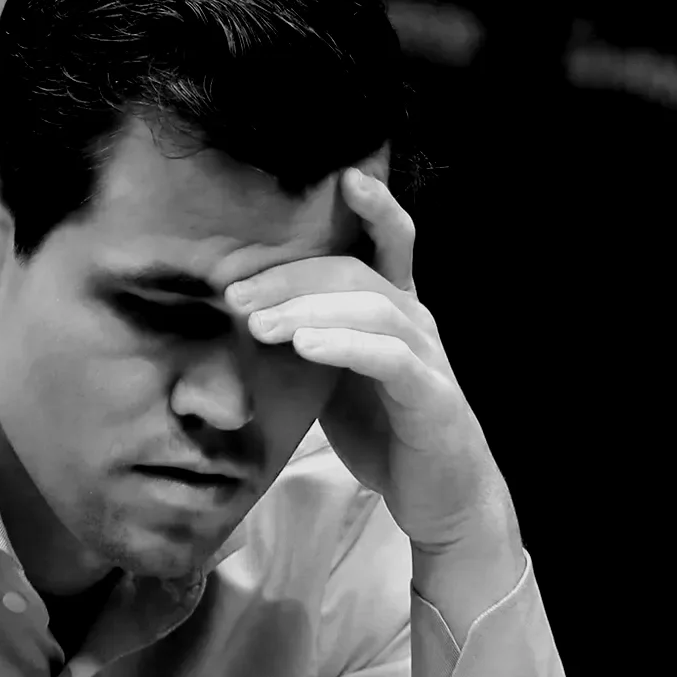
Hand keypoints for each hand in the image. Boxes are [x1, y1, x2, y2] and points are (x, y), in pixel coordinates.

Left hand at [230, 165, 511, 554]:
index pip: (387, 241)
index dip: (371, 206)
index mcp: (395, 308)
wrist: (440, 499)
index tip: (340, 177)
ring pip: (371, 308)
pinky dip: (345, 345)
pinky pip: (388, 358)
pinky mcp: (431, 396)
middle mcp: (417, 321)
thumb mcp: (334, 378)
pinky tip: (306, 347)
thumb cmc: (385, 433)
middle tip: (235, 295)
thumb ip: (305, 340)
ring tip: (259, 326)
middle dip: (292, 277)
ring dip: (308, 311)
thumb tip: (243, 316)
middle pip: (357, 272)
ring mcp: (429, 356)